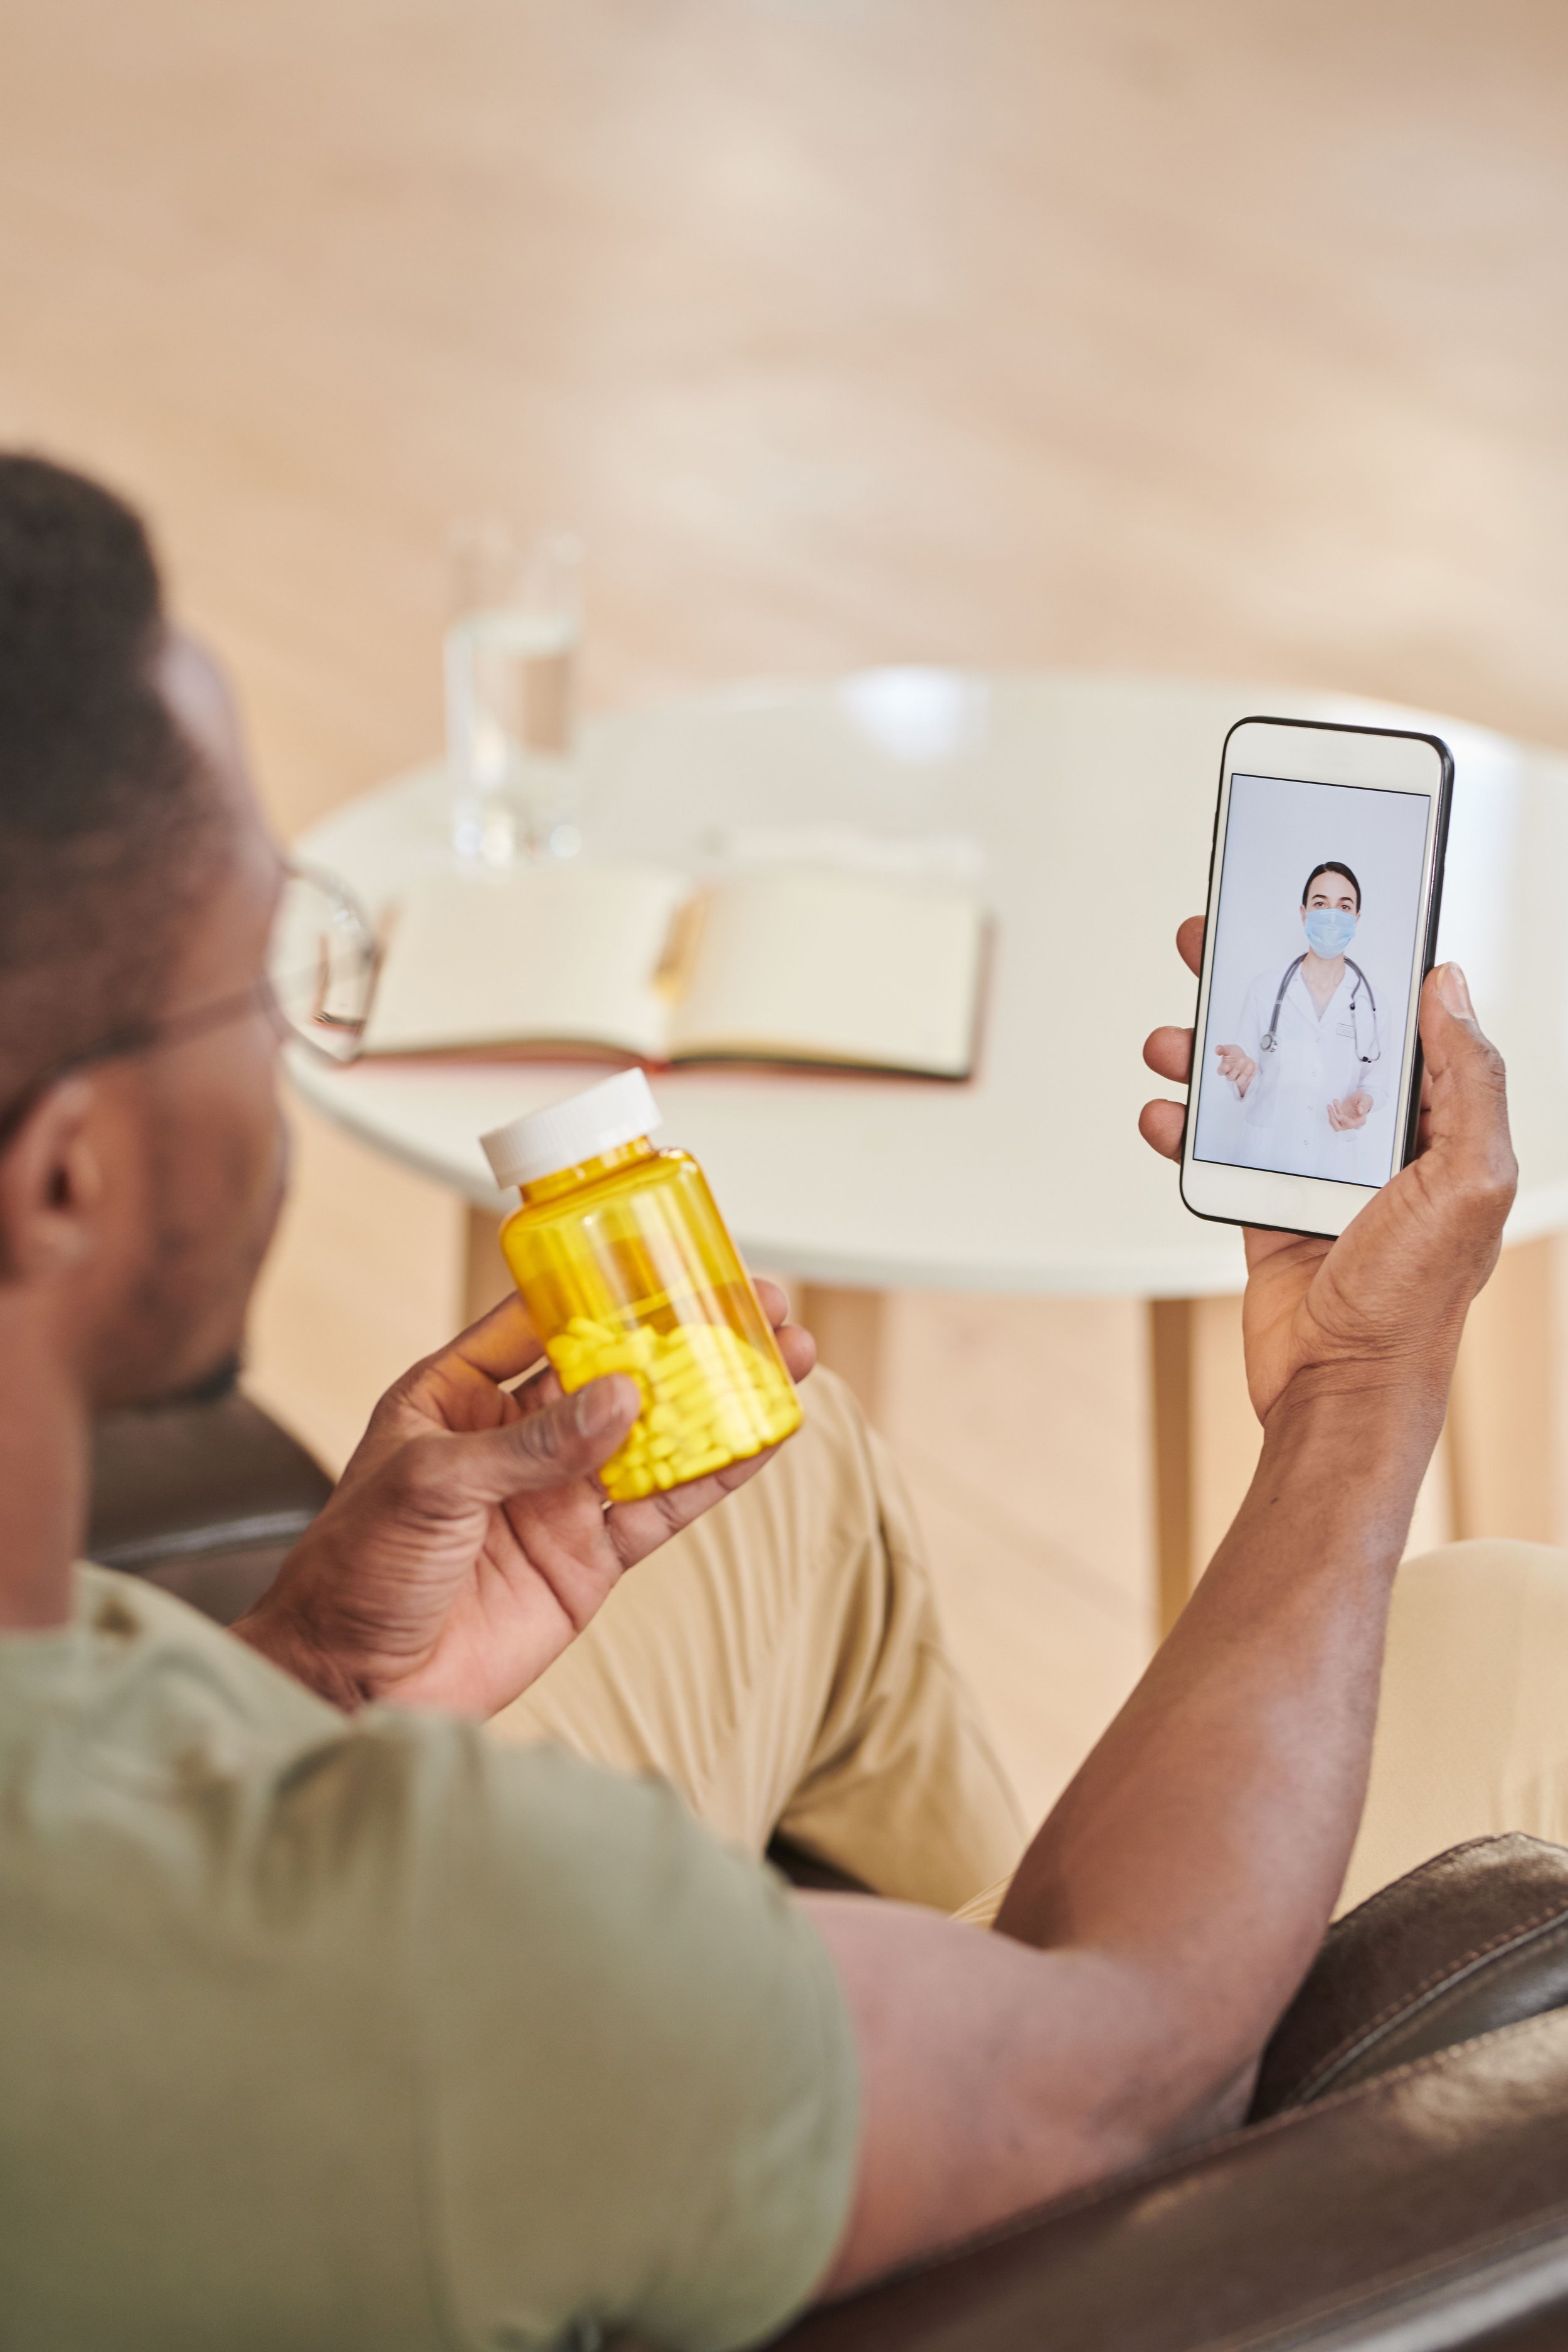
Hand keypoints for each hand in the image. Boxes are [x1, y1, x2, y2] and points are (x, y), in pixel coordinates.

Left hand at [237, 1280, 814, 1717]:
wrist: (353, 1684)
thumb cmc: (353, 1572)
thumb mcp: (430, 1486)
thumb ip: (532, 1444)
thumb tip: (624, 1397)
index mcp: (460, 1394)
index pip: (543, 1318)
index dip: (605, 1283)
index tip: (667, 1251)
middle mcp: (517, 1435)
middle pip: (619, 1369)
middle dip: (686, 1334)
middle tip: (754, 1299)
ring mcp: (561, 1496)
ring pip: (658, 1433)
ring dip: (720, 1396)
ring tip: (785, 1354)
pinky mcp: (591, 1557)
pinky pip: (665, 1506)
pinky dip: (717, 1473)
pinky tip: (765, 1434)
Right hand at [1140, 918, 1514, 1422]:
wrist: (1343, 1390)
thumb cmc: (1414, 1299)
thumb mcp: (1469, 1177)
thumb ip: (1466, 1078)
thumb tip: (1450, 984)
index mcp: (1436, 1124)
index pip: (1398, 1018)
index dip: (1359, 962)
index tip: (1314, 914)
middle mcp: (1378, 1141)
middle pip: (1311, 1037)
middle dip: (1260, 987)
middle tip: (1214, 942)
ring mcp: (1317, 1174)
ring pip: (1254, 1086)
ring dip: (1205, 1054)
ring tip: (1170, 1039)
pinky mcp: (1266, 1210)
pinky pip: (1218, 1151)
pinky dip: (1182, 1127)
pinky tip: (1162, 1113)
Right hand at [1214, 1041, 1257, 1094]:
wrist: (1242, 1056)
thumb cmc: (1233, 1054)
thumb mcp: (1228, 1049)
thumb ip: (1222, 1049)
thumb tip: (1217, 1049)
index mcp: (1223, 1068)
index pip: (1221, 1071)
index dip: (1223, 1069)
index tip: (1227, 1065)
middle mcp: (1230, 1074)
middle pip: (1231, 1077)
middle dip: (1237, 1069)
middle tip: (1242, 1059)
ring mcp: (1238, 1078)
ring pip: (1240, 1082)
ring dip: (1245, 1074)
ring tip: (1250, 1064)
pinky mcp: (1246, 1079)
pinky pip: (1250, 1079)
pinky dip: (1253, 1072)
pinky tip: (1255, 1065)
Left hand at [1327, 1090, 1372, 1130]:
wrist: (1360, 1100)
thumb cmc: (1363, 1100)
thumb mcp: (1365, 1099)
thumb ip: (1363, 1105)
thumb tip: (1360, 1111)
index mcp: (1360, 1121)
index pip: (1351, 1124)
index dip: (1344, 1120)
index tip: (1339, 1114)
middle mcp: (1353, 1124)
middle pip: (1341, 1127)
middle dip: (1334, 1118)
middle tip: (1330, 1107)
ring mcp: (1346, 1123)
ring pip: (1336, 1126)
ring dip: (1331, 1116)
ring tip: (1329, 1106)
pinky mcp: (1341, 1120)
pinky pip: (1334, 1122)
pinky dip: (1331, 1115)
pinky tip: (1330, 1107)